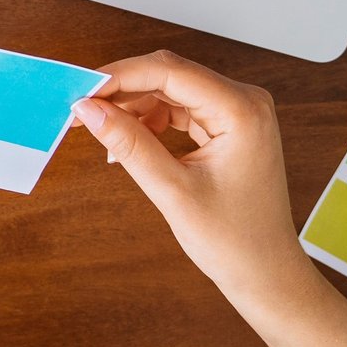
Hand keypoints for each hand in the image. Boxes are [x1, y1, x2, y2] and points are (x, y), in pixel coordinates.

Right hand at [72, 50, 310, 305]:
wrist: (265, 274)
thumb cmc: (234, 241)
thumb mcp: (173, 191)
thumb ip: (130, 144)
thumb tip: (89, 109)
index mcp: (241, 110)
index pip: (170, 72)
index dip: (120, 76)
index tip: (81, 89)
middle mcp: (244, 102)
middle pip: (170, 76)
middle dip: (123, 90)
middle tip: (81, 109)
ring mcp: (237, 113)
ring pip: (171, 92)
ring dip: (133, 106)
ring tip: (101, 130)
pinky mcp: (227, 127)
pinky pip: (180, 110)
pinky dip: (150, 121)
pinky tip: (127, 141)